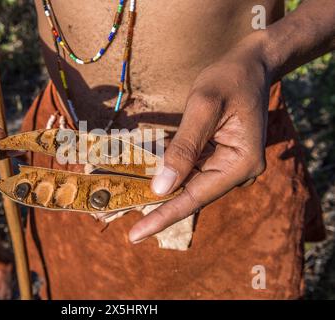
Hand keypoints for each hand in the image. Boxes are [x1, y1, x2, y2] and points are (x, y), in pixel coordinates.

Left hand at [129, 33, 271, 242]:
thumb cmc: (228, 79)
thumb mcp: (203, 107)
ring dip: (160, 187)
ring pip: (189, 183)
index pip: (195, 197)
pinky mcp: (220, 158)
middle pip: (191, 194)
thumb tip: (161, 188)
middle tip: (120, 218)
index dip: (163, 216)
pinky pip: (191, 169)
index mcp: (241, 162)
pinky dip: (169, 170)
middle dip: (157, 205)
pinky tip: (144, 171)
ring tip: (126, 195)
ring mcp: (229, 165)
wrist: (250, 66)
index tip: (135, 236)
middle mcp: (238, 170)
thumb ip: (184, 148)